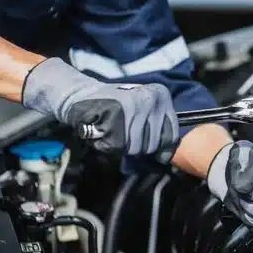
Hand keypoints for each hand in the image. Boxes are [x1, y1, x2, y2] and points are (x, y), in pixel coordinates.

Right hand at [22, 58, 178, 162]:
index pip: (171, 136)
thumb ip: (155, 129)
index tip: (152, 153)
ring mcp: (133, 106)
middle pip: (152, 145)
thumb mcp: (142, 111)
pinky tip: (104, 132)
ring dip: (122, 148)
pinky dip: (108, 145)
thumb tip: (163, 158)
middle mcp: (150, 98)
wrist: (81, 94)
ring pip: (136, 148)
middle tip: (125, 137)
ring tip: (114, 133)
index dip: (161, 150)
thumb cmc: (114, 107)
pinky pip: (118, 146)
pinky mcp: (115, 115)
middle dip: (138, 148)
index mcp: (161, 95)